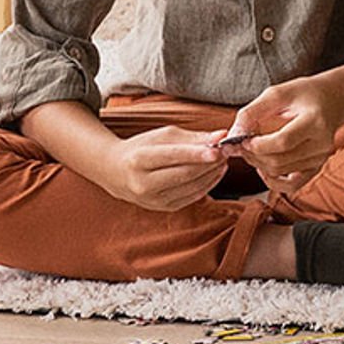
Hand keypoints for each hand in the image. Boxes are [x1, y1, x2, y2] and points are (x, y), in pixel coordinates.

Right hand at [97, 126, 235, 212]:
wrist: (116, 172)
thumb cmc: (142, 148)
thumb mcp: (162, 136)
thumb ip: (193, 137)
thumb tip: (221, 136)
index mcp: (139, 159)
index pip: (173, 156)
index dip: (197, 153)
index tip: (218, 148)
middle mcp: (143, 183)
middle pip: (184, 174)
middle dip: (209, 163)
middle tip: (226, 151)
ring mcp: (152, 200)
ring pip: (191, 187)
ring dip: (212, 174)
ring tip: (223, 160)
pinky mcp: (163, 208)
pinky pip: (191, 197)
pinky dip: (207, 185)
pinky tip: (215, 173)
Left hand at [233, 78, 339, 192]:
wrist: (332, 101)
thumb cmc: (304, 94)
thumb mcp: (278, 93)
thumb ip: (253, 112)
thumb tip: (233, 134)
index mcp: (315, 121)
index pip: (282, 142)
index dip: (258, 145)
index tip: (242, 138)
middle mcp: (321, 144)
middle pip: (279, 161)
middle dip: (253, 155)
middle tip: (241, 145)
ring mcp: (320, 159)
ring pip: (281, 173)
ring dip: (258, 164)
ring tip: (251, 150)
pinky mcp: (316, 168)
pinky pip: (292, 186)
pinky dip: (273, 181)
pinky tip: (263, 168)